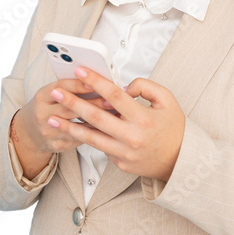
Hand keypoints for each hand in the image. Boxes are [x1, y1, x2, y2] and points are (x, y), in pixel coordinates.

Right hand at [15, 78, 112, 157]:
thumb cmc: (47, 108)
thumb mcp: (51, 94)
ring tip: (111, 117)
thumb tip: (96, 80)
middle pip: (70, 108)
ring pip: (74, 127)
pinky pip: (75, 140)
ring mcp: (47, 131)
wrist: (29, 131)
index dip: (79, 85)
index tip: (95, 83)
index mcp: (42, 97)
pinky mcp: (54, 145)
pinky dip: (90, 135)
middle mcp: (42, 114)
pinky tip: (103, 131)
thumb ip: (70, 88)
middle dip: (93, 104)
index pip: (61, 87)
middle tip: (111, 101)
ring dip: (94, 122)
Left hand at [47, 66, 184, 181]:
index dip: (95, 81)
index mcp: (143, 118)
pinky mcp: (119, 163)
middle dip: (73, 102)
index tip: (81, 71)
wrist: (181, 162)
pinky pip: (100, 147)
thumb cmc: (174, 129)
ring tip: (52, 118)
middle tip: (56, 92)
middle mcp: (131, 137)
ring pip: (90, 137)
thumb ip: (146, 87)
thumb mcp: (168, 101)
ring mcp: (124, 152)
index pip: (114, 95)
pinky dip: (86, 138)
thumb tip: (123, 87)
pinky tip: (71, 129)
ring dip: (69, 126)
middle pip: (95, 116)